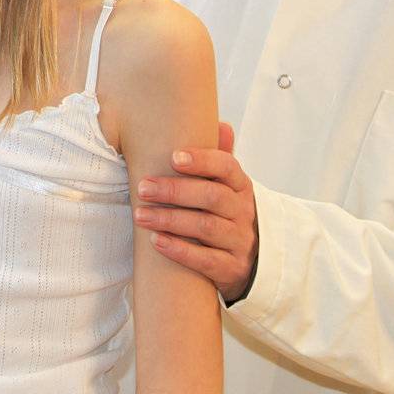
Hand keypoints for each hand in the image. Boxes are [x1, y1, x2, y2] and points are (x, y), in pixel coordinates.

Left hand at [133, 121, 259, 303]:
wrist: (253, 262)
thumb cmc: (228, 214)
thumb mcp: (228, 187)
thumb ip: (221, 158)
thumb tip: (222, 124)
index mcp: (242, 187)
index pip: (227, 167)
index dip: (202, 160)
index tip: (173, 157)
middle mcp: (244, 213)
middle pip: (211, 197)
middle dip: (174, 191)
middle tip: (142, 187)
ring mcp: (240, 242)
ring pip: (206, 228)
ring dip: (170, 220)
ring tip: (140, 215)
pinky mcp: (232, 269)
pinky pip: (206, 260)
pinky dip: (180, 250)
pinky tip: (156, 241)